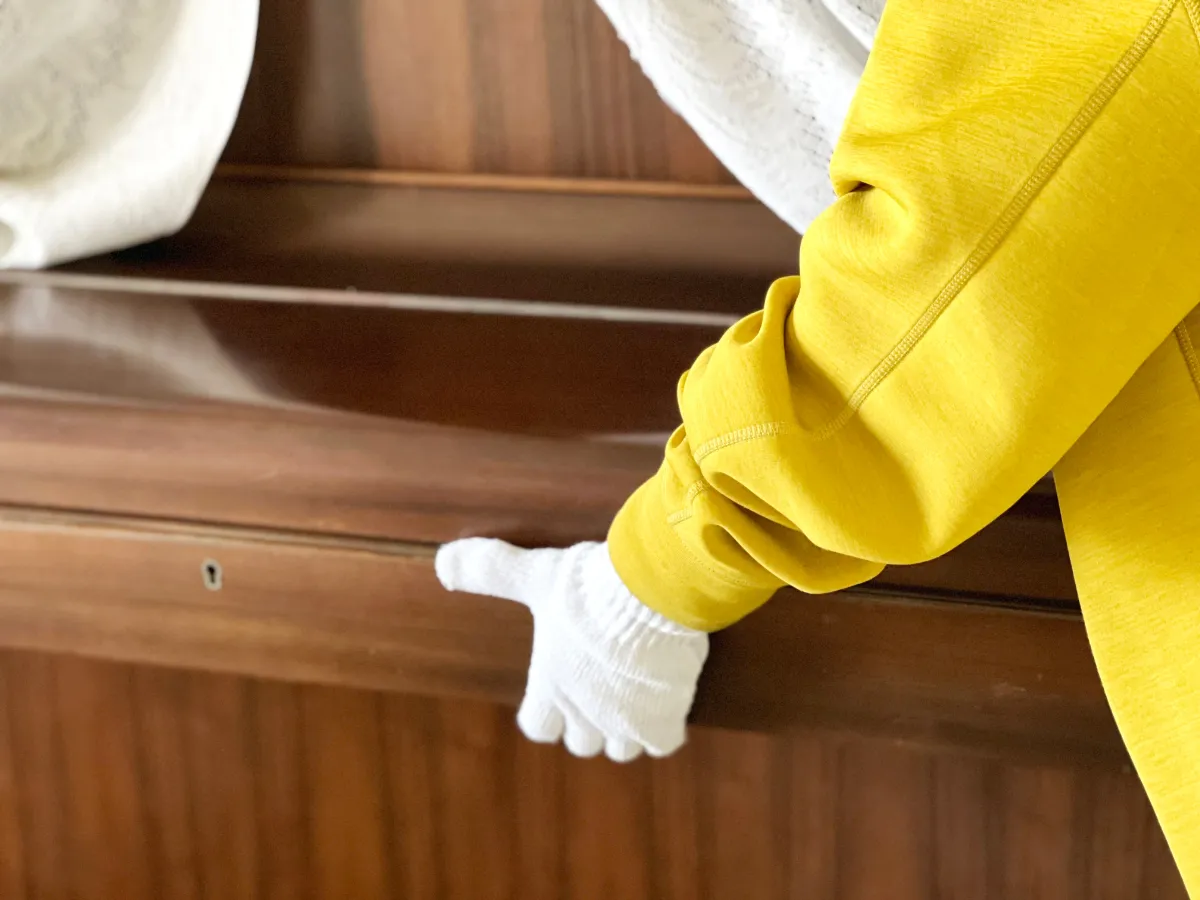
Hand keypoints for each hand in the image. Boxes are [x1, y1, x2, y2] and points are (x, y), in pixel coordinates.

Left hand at [435, 539, 708, 760]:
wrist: (650, 593)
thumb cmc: (587, 588)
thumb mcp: (534, 575)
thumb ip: (489, 570)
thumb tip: (442, 561)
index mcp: (551, 686)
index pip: (538, 726)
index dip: (548, 713)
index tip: (558, 693)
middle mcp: (583, 714)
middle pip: (582, 742)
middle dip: (589, 722)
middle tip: (602, 689)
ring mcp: (624, 723)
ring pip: (622, 747)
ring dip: (626, 729)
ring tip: (636, 698)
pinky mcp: (662, 721)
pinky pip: (662, 743)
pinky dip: (664, 729)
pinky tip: (668, 702)